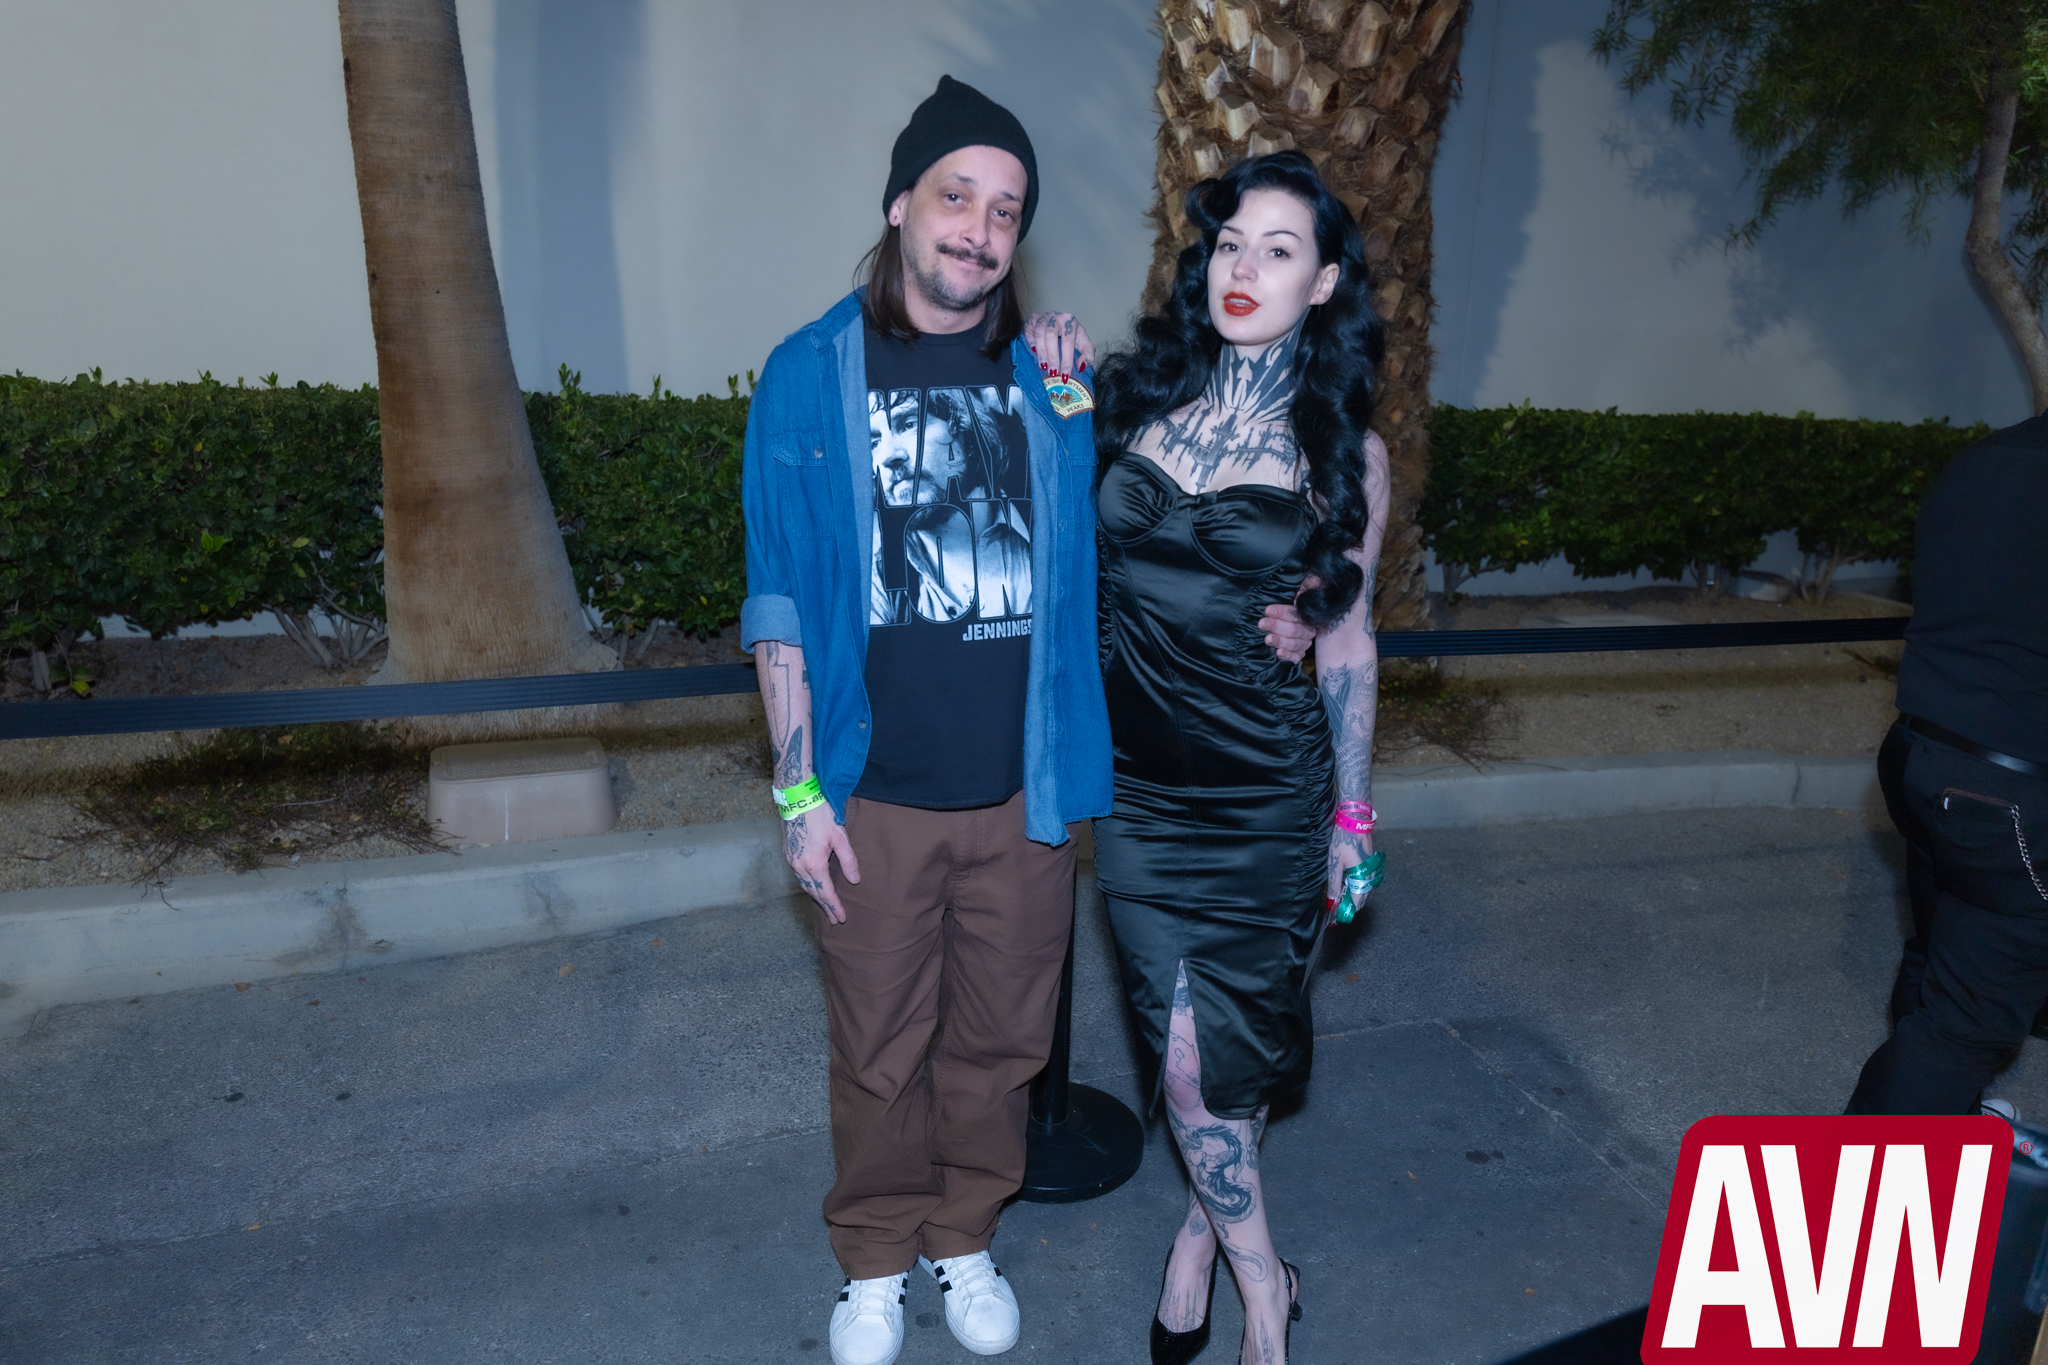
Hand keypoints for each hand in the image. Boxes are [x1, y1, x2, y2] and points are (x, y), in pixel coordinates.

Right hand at [783, 806, 860, 922]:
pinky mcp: (787, 852)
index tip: (841, 918)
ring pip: (804, 885)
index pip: (826, 892)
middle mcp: (799, 866)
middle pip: (813, 892)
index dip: (834, 907)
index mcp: (813, 864)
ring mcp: (791, 859)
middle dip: (824, 906)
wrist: (797, 798)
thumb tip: (855, 880)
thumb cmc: (820, 814)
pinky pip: (798, 876)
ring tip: (825, 906)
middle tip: (834, 919)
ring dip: (815, 896)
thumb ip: (848, 860)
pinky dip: (807, 885)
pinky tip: (812, 886)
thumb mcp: (839, 836)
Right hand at [1024, 311, 1094, 383]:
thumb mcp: (1085, 345)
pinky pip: (1029, 330)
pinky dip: (1030, 342)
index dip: (1066, 359)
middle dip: (1052, 357)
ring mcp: (1043, 317)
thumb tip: (1080, 367)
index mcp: (1070, 321)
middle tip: (1053, 372)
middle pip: (1051, 336)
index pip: (1068, 341)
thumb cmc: (1073, 337)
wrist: (1061, 324)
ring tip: (1043, 366)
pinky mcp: (1032, 319)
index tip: (1065, 375)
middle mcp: (1056, 316)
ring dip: (1041, 352)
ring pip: (1039, 333)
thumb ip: (1088, 356)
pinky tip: (1034, 352)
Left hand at [1260, 573, 1322, 664]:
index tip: (1267, 610)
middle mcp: (1307, 630)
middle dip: (1276, 626)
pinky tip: (1278, 653)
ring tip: (1267, 639)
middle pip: (1294, 629)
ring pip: (1294, 643)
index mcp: (1304, 615)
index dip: (1282, 612)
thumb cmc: (1279, 613)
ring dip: (1280, 641)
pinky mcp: (1298, 656)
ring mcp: (1303, 644)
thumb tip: (1298, 589)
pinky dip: (1287, 655)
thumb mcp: (1285, 599)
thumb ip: (1296, 591)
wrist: (1278, 631)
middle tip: (1261, 624)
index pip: (1295, 613)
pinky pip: (1295, 658)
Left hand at [1326, 826, 1374, 919]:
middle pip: (1363, 897)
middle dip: (1351, 906)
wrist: (1355, 822)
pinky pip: (1366, 880)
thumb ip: (1335, 884)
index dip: (1348, 911)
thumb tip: (1333, 901)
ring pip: (1365, 888)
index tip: (1339, 918)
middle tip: (1338, 911)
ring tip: (1341, 900)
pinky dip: (1358, 886)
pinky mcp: (1370, 863)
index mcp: (1362, 878)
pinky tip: (1348, 886)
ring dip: (1355, 896)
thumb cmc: (1343, 842)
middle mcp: (1370, 875)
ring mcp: (1372, 869)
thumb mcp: (1335, 864)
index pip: (1357, 901)